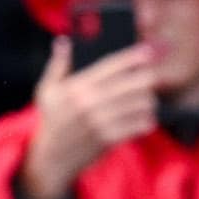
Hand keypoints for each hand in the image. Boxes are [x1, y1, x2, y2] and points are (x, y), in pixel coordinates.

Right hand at [18, 38, 155, 198]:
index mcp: (76, 86)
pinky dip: (146, 121)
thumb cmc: (52, 120)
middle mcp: (89, 102)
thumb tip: (63, 41)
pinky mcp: (109, 139)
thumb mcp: (47, 90)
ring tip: (147, 100)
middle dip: (147, 79)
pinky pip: (138, 125)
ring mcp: (100, 121)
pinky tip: (144, 118)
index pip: (109, 66)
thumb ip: (58, 65)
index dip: (131, 58)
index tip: (147, 52)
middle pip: (131, 84)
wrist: (52, 157)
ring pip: (139, 104)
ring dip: (148, 101)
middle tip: (152, 78)